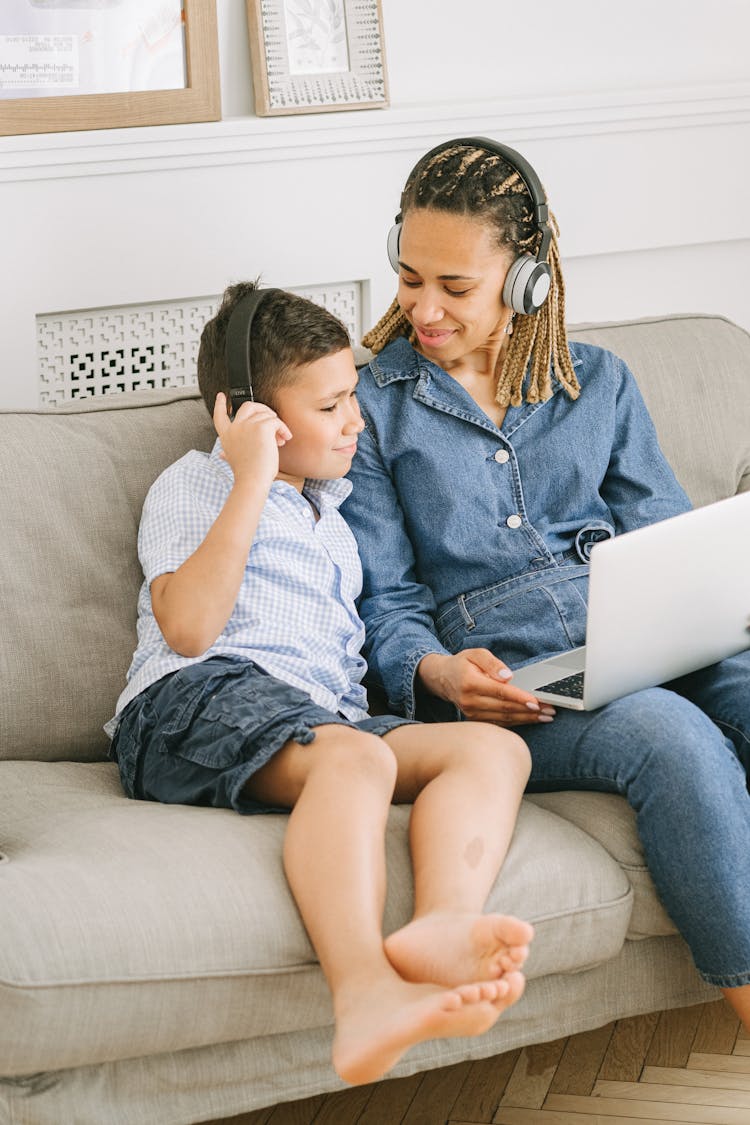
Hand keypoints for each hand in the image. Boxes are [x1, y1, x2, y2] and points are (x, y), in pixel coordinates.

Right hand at [213, 392, 291, 487]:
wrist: (252, 480)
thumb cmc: (246, 474)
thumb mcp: (232, 460)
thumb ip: (227, 453)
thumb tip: (222, 455)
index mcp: (226, 435)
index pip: (219, 415)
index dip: (220, 405)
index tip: (221, 396)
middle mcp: (235, 427)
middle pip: (248, 406)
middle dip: (262, 409)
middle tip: (272, 420)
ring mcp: (247, 425)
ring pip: (266, 414)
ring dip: (276, 425)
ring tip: (280, 440)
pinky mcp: (262, 427)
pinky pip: (276, 421)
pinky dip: (283, 429)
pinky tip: (284, 439)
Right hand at [418, 649, 554, 726]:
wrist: (444, 679)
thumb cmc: (462, 664)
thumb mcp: (476, 654)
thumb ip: (492, 663)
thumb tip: (508, 676)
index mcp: (470, 683)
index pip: (500, 692)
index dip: (520, 698)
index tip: (536, 702)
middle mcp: (470, 701)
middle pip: (505, 708)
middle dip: (530, 710)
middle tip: (550, 710)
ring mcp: (472, 713)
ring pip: (504, 719)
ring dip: (527, 719)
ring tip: (545, 717)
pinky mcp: (475, 720)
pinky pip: (499, 723)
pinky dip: (517, 722)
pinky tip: (531, 720)